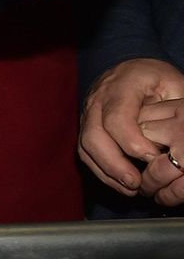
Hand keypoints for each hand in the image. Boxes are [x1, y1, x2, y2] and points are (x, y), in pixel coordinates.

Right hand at [81, 57, 183, 193]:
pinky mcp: (85, 127)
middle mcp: (97, 100)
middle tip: (137, 183)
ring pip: (86, 146)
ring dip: (107, 171)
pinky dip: (102, 171)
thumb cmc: (156, 79)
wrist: (130, 69)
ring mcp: (87, 114)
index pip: (117, 118)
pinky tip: (121, 184)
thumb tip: (182, 135)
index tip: (155, 157)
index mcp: (121, 86)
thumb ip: (178, 107)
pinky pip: (85, 152)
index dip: (133, 142)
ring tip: (131, 189)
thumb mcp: (174, 84)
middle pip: (94, 135)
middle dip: (115, 163)